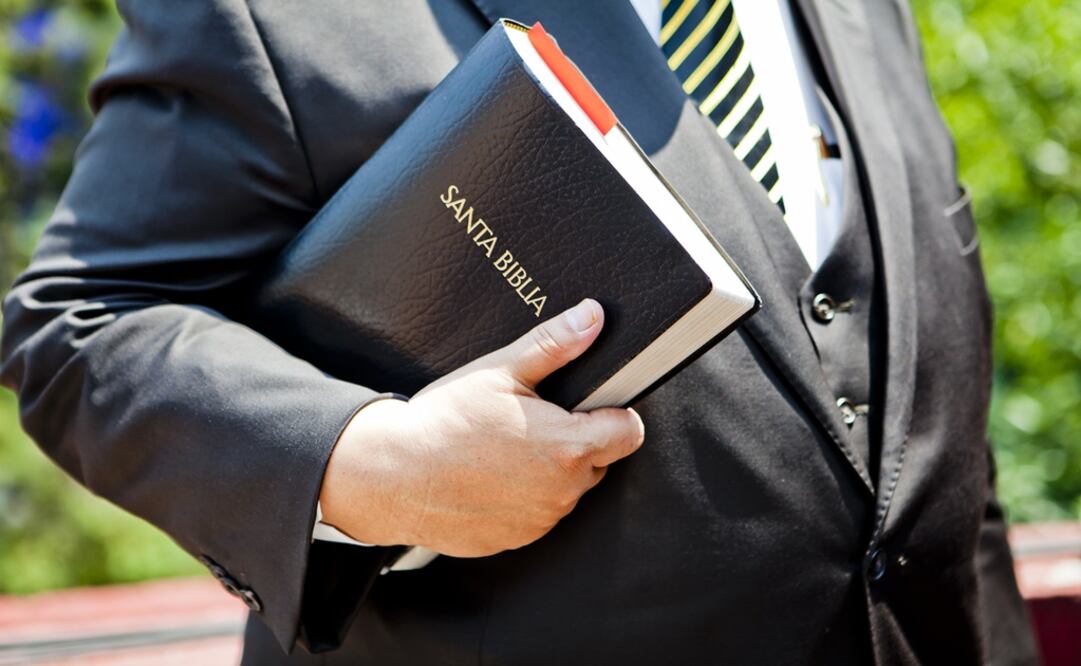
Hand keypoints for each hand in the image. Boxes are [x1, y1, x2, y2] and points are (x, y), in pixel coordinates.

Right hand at [319, 298, 644, 556]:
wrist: (389, 476)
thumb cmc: (444, 422)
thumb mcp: (500, 371)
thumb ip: (555, 345)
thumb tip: (592, 318)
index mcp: (568, 447)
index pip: (629, 432)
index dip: (614, 414)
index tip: (588, 405)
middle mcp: (562, 492)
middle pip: (598, 461)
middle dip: (576, 441)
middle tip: (530, 422)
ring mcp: (539, 521)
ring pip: (565, 490)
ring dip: (548, 472)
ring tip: (502, 449)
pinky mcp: (515, 540)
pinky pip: (535, 514)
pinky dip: (521, 498)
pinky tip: (488, 477)